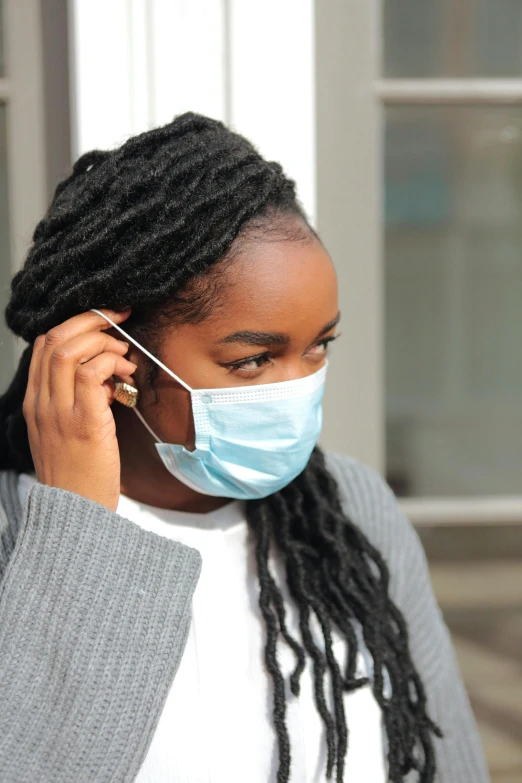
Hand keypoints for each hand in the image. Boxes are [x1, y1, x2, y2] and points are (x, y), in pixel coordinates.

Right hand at [23, 308, 136, 511]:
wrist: (77, 512)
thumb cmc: (81, 473)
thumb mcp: (71, 430)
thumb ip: (81, 400)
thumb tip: (107, 374)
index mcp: (36, 402)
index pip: (43, 345)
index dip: (75, 324)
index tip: (105, 321)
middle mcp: (41, 403)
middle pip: (55, 338)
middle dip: (91, 320)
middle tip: (120, 319)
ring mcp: (58, 412)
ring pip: (69, 350)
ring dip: (103, 341)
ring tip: (124, 355)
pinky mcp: (84, 422)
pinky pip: (92, 374)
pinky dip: (112, 364)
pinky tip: (125, 375)